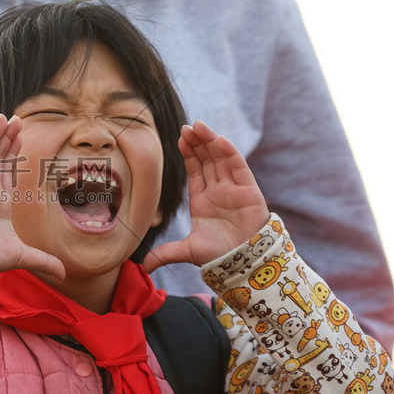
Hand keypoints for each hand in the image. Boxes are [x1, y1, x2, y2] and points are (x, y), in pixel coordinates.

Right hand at [0, 114, 64, 282]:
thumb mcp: (23, 256)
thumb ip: (44, 261)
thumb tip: (64, 273)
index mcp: (0, 201)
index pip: (8, 171)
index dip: (14, 153)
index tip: (21, 137)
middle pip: (0, 157)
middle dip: (9, 138)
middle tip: (17, 119)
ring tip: (6, 116)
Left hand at [144, 120, 268, 271]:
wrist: (245, 266)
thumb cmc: (220, 257)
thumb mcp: (187, 251)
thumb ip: (166, 253)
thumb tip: (144, 266)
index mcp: (202, 200)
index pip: (195, 170)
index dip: (188, 153)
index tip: (180, 138)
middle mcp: (218, 191)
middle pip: (207, 160)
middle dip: (197, 143)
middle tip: (186, 127)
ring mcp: (233, 189)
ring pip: (221, 159)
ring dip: (210, 141)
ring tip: (199, 126)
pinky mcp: (248, 191)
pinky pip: (238, 167)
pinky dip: (229, 153)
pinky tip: (219, 139)